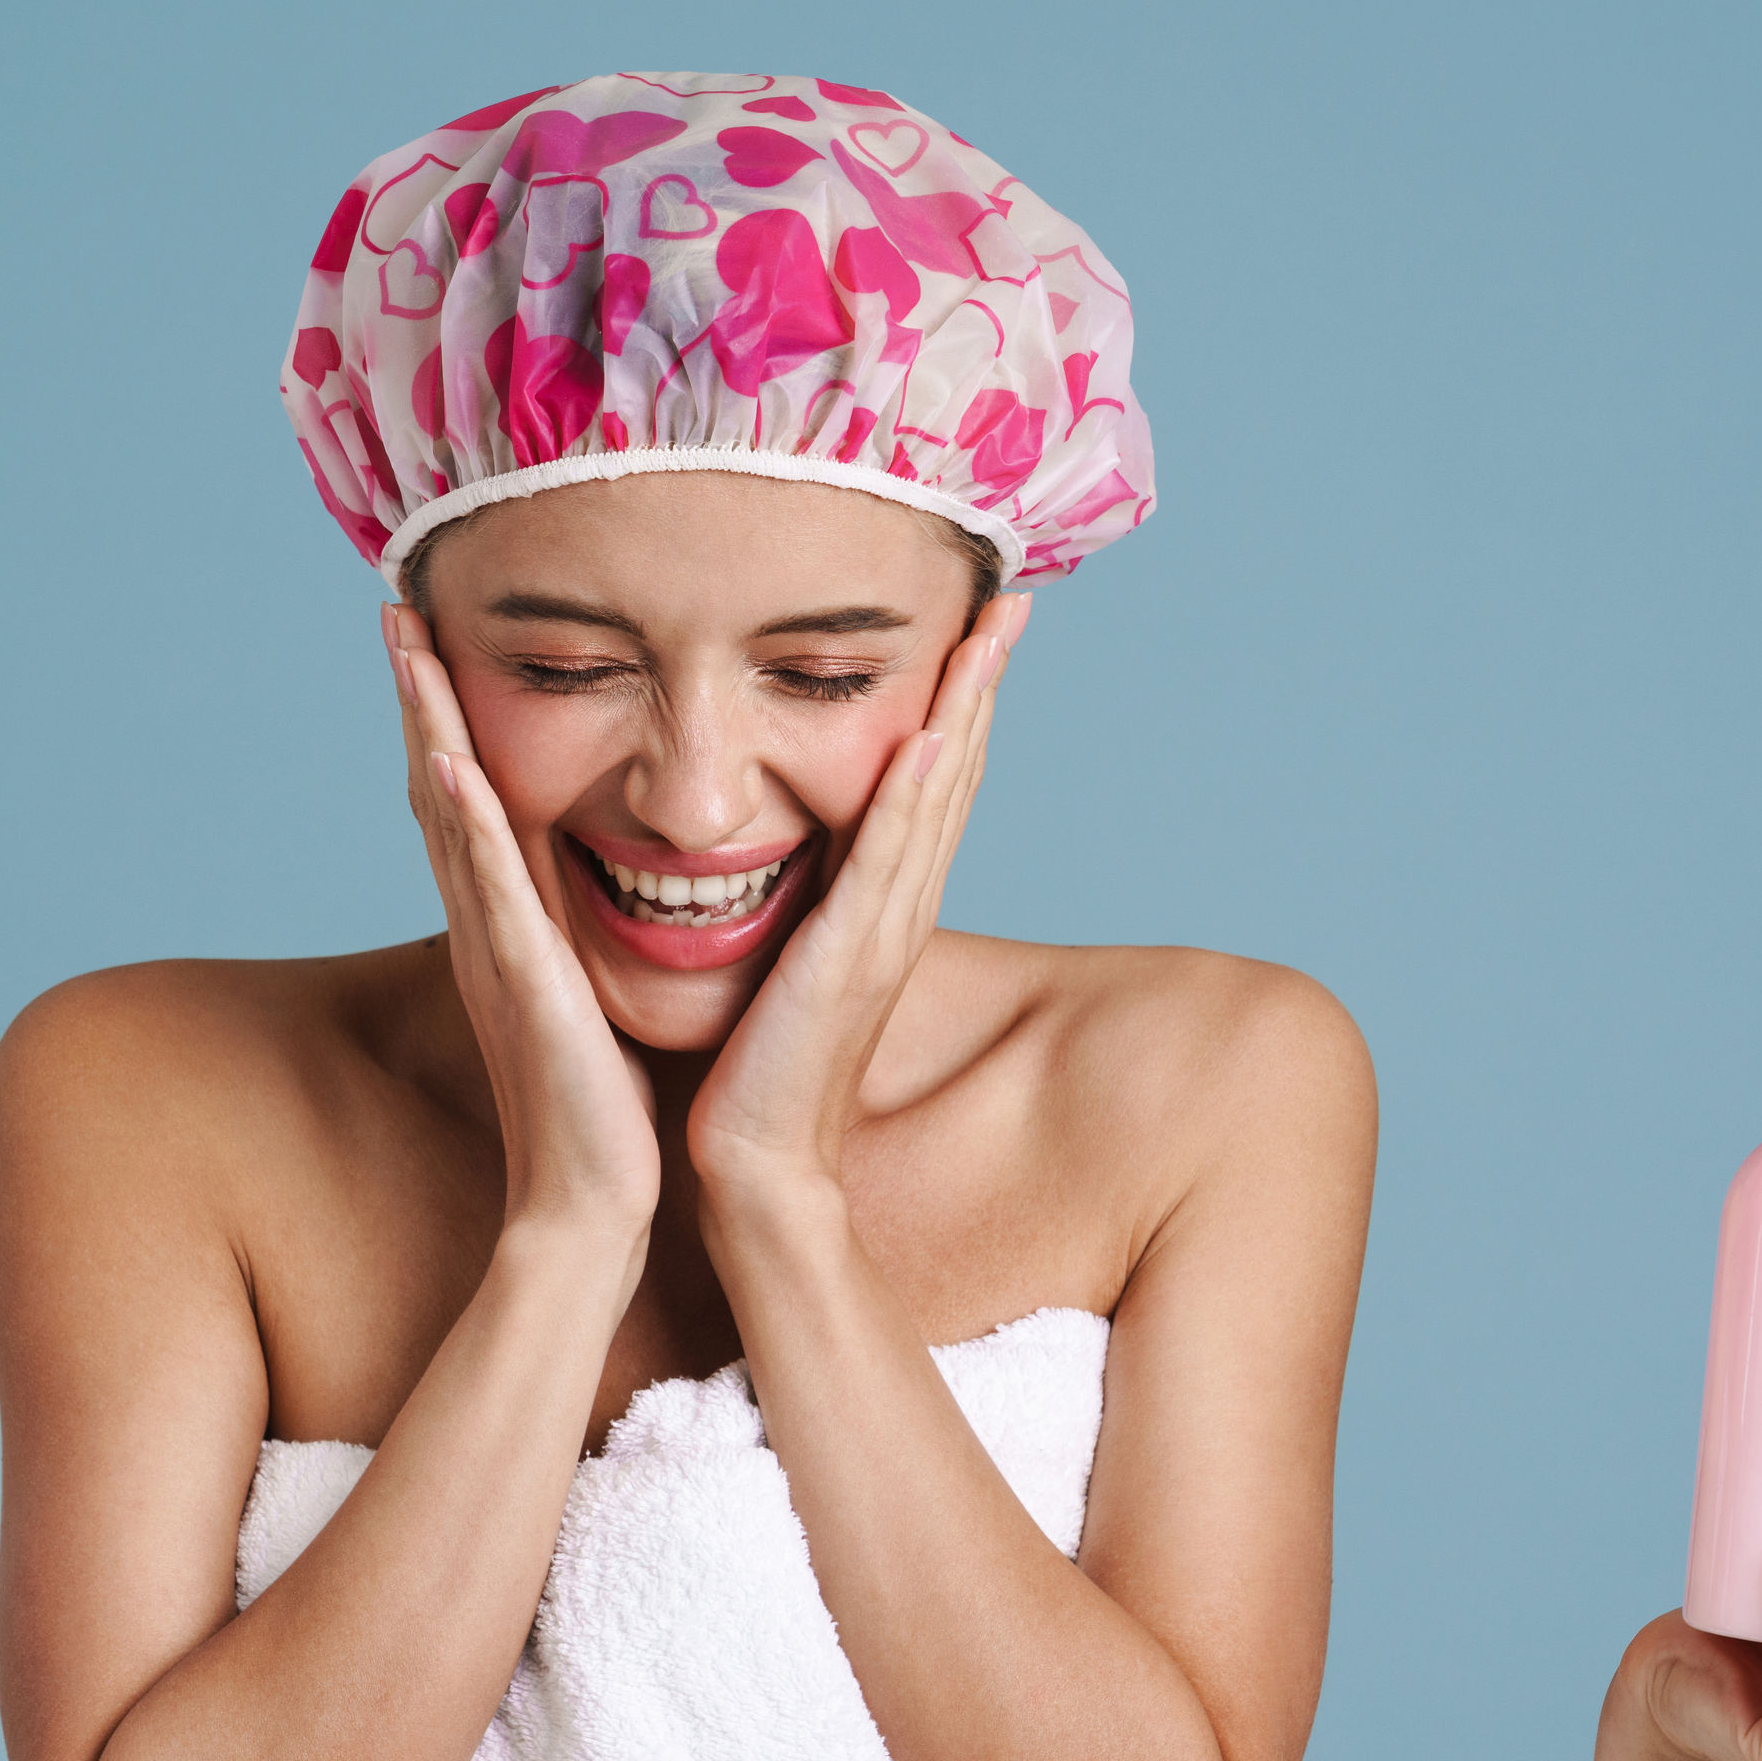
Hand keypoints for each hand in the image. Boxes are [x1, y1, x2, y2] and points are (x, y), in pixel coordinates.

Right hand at [387, 602, 661, 1233]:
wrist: (592, 1205)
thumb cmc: (602, 1111)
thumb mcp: (588, 997)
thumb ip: (580, 940)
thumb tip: (601, 886)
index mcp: (509, 927)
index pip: (469, 803)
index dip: (446, 718)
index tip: (434, 639)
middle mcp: (487, 927)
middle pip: (440, 789)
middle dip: (418, 697)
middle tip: (397, 606)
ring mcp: (496, 951)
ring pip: (450, 817)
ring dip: (427, 727)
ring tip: (406, 646)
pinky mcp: (522, 984)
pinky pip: (489, 887)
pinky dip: (466, 820)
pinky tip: (449, 760)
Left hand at [684, 591, 1030, 1190]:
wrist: (753, 1164)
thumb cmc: (753, 1069)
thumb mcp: (781, 956)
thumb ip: (792, 899)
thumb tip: (776, 841)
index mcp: (879, 904)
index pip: (930, 782)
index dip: (959, 701)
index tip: (974, 622)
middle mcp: (896, 909)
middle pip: (954, 773)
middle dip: (981, 682)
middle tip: (1008, 597)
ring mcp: (880, 934)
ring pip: (935, 801)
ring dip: (964, 712)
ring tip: (987, 632)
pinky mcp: (846, 962)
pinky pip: (884, 863)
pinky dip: (909, 799)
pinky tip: (927, 737)